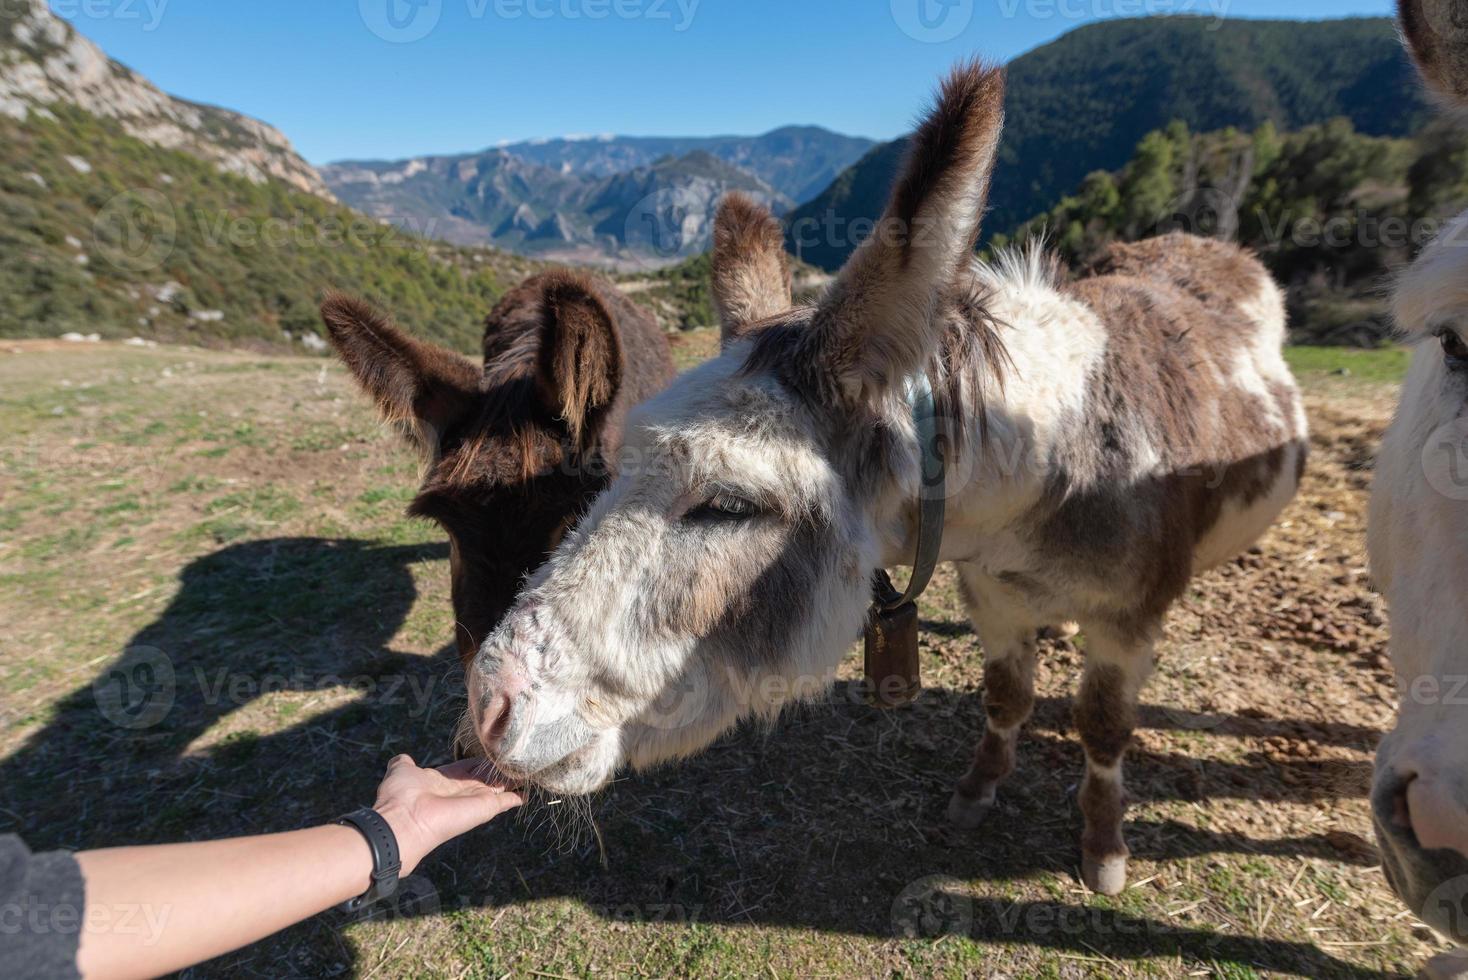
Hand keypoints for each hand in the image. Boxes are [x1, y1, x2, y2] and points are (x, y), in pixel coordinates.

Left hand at [371, 755, 523, 874]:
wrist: (406, 822)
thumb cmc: (401, 795)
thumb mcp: (401, 770)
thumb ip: (404, 763)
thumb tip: (404, 758)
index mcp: (442, 781)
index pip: (464, 768)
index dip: (477, 761)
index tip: (490, 753)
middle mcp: (460, 790)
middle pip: (483, 777)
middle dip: (497, 770)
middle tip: (514, 759)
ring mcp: (474, 801)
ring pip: (497, 787)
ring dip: (510, 780)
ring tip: (526, 769)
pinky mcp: (485, 808)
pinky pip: (505, 801)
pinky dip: (517, 797)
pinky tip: (528, 791)